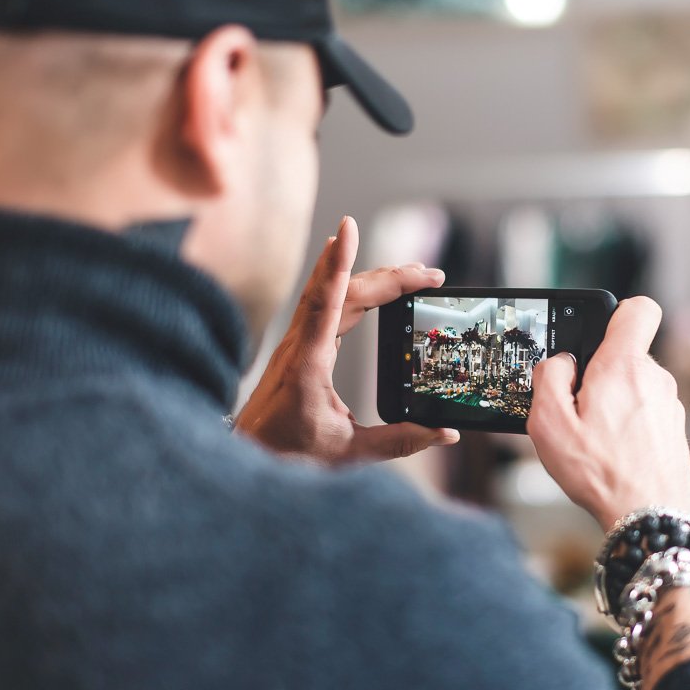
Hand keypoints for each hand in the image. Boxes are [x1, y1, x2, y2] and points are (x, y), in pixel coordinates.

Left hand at [236, 216, 459, 464]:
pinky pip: (319, 303)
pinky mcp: (297, 348)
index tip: (348, 228)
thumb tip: (443, 433)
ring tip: (405, 269)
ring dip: (366, 273)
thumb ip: (399, 442)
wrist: (246, 461)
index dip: (340, 263)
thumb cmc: (288, 457)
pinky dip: (337, 279)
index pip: (327, 304)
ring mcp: (295, 344)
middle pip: (342, 293)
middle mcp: (299, 347)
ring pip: (329, 293)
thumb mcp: (349, 454)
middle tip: (428, 274)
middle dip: (387, 277)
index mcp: (309, 366)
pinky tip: (343, 263)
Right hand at [527, 297, 689, 527]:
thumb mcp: (550, 424)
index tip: (592, 339)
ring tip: (594, 439)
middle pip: (625, 355)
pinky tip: (613, 454)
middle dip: (599, 374)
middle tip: (578, 409)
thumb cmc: (600, 473)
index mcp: (624, 366)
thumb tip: (559, 363)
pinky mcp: (674, 430)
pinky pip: (645, 413)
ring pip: (634, 387)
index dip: (613, 315)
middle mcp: (655, 378)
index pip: (638, 309)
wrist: (649, 516)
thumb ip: (548, 379)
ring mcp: (669, 405)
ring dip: (613, 404)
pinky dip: (628, 426)